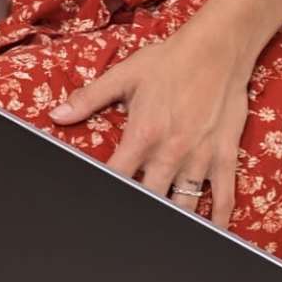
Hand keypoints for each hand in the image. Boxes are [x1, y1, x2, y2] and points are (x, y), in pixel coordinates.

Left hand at [47, 17, 250, 222]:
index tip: (97, 203)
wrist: (217, 49)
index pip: (117, 176)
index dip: (106, 190)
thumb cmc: (169, 61)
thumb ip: (88, 98)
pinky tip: (211, 231)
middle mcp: (170, 153)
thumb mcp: (123, 76)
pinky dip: (218, 219)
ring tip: (162, 230)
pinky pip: (224, 196)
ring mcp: (199, 158)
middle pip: (150, 197)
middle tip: (128, 220)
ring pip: (184, 204)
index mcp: (142, 135)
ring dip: (173, 217)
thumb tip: (57, 114)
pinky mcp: (224, 156)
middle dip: (138, 208)